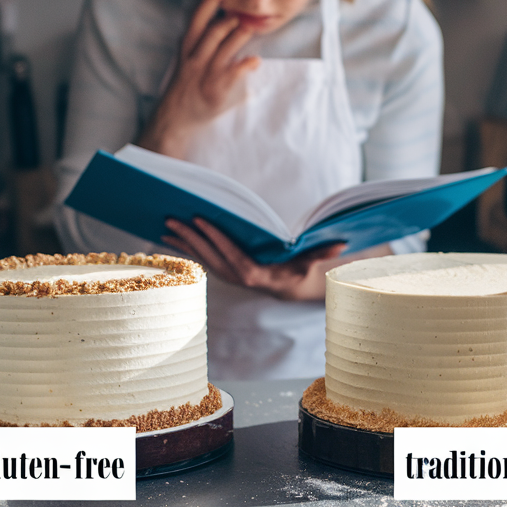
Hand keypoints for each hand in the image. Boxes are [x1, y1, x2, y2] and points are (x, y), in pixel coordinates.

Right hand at [137, 0, 260, 157]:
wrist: (175, 119)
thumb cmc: (186, 87)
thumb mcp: (187, 60)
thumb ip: (202, 43)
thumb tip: (225, 22)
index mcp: (187, 49)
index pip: (197, 19)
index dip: (209, 0)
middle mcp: (195, 59)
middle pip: (214, 30)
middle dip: (232, 19)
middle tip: (246, 13)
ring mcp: (205, 74)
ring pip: (225, 46)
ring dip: (242, 34)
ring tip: (253, 28)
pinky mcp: (216, 90)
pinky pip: (234, 71)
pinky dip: (247, 64)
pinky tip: (255, 60)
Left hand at [162, 217, 345, 300]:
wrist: (287, 288)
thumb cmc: (298, 270)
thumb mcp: (310, 262)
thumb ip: (322, 253)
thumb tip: (341, 245)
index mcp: (255, 274)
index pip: (231, 254)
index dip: (215, 238)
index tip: (200, 221)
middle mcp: (237, 276)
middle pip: (210, 256)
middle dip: (190, 237)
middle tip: (172, 218)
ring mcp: (227, 275)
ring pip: (201, 257)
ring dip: (182, 242)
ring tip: (165, 224)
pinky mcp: (221, 271)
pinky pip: (199, 258)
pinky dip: (185, 247)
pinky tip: (170, 235)